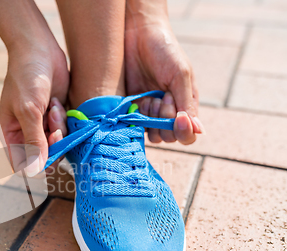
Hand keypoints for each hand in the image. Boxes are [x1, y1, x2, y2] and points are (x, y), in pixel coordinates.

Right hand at [0, 41, 68, 175]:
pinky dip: (64, 119)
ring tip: (53, 107)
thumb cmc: (27, 77)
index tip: (49, 154)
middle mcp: (26, 132)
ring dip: (59, 128)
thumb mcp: (29, 111)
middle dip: (53, 144)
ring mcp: (42, 124)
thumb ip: (34, 141)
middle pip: (44, 155)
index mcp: (11, 133)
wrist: (39, 49)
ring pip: (57, 143)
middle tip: (55, 129)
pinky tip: (57, 102)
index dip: (37, 164)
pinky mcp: (56, 115)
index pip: (23, 163)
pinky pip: (66, 129)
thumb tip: (34, 171)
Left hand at [125, 0, 204, 144]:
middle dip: (165, 121)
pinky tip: (137, 100)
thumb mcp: (181, 74)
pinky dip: (135, 118)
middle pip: (168, 137)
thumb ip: (187, 102)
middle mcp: (167, 112)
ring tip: (148, 99)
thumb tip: (199, 130)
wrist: (137, 34)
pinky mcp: (130, 108)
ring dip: (150, 121)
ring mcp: (147, 112)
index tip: (178, 117)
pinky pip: (133, 125)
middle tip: (161, 98)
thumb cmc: (165, 51)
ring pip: (150, 135)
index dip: (184, 132)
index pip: (188, 134)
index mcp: (185, 105)